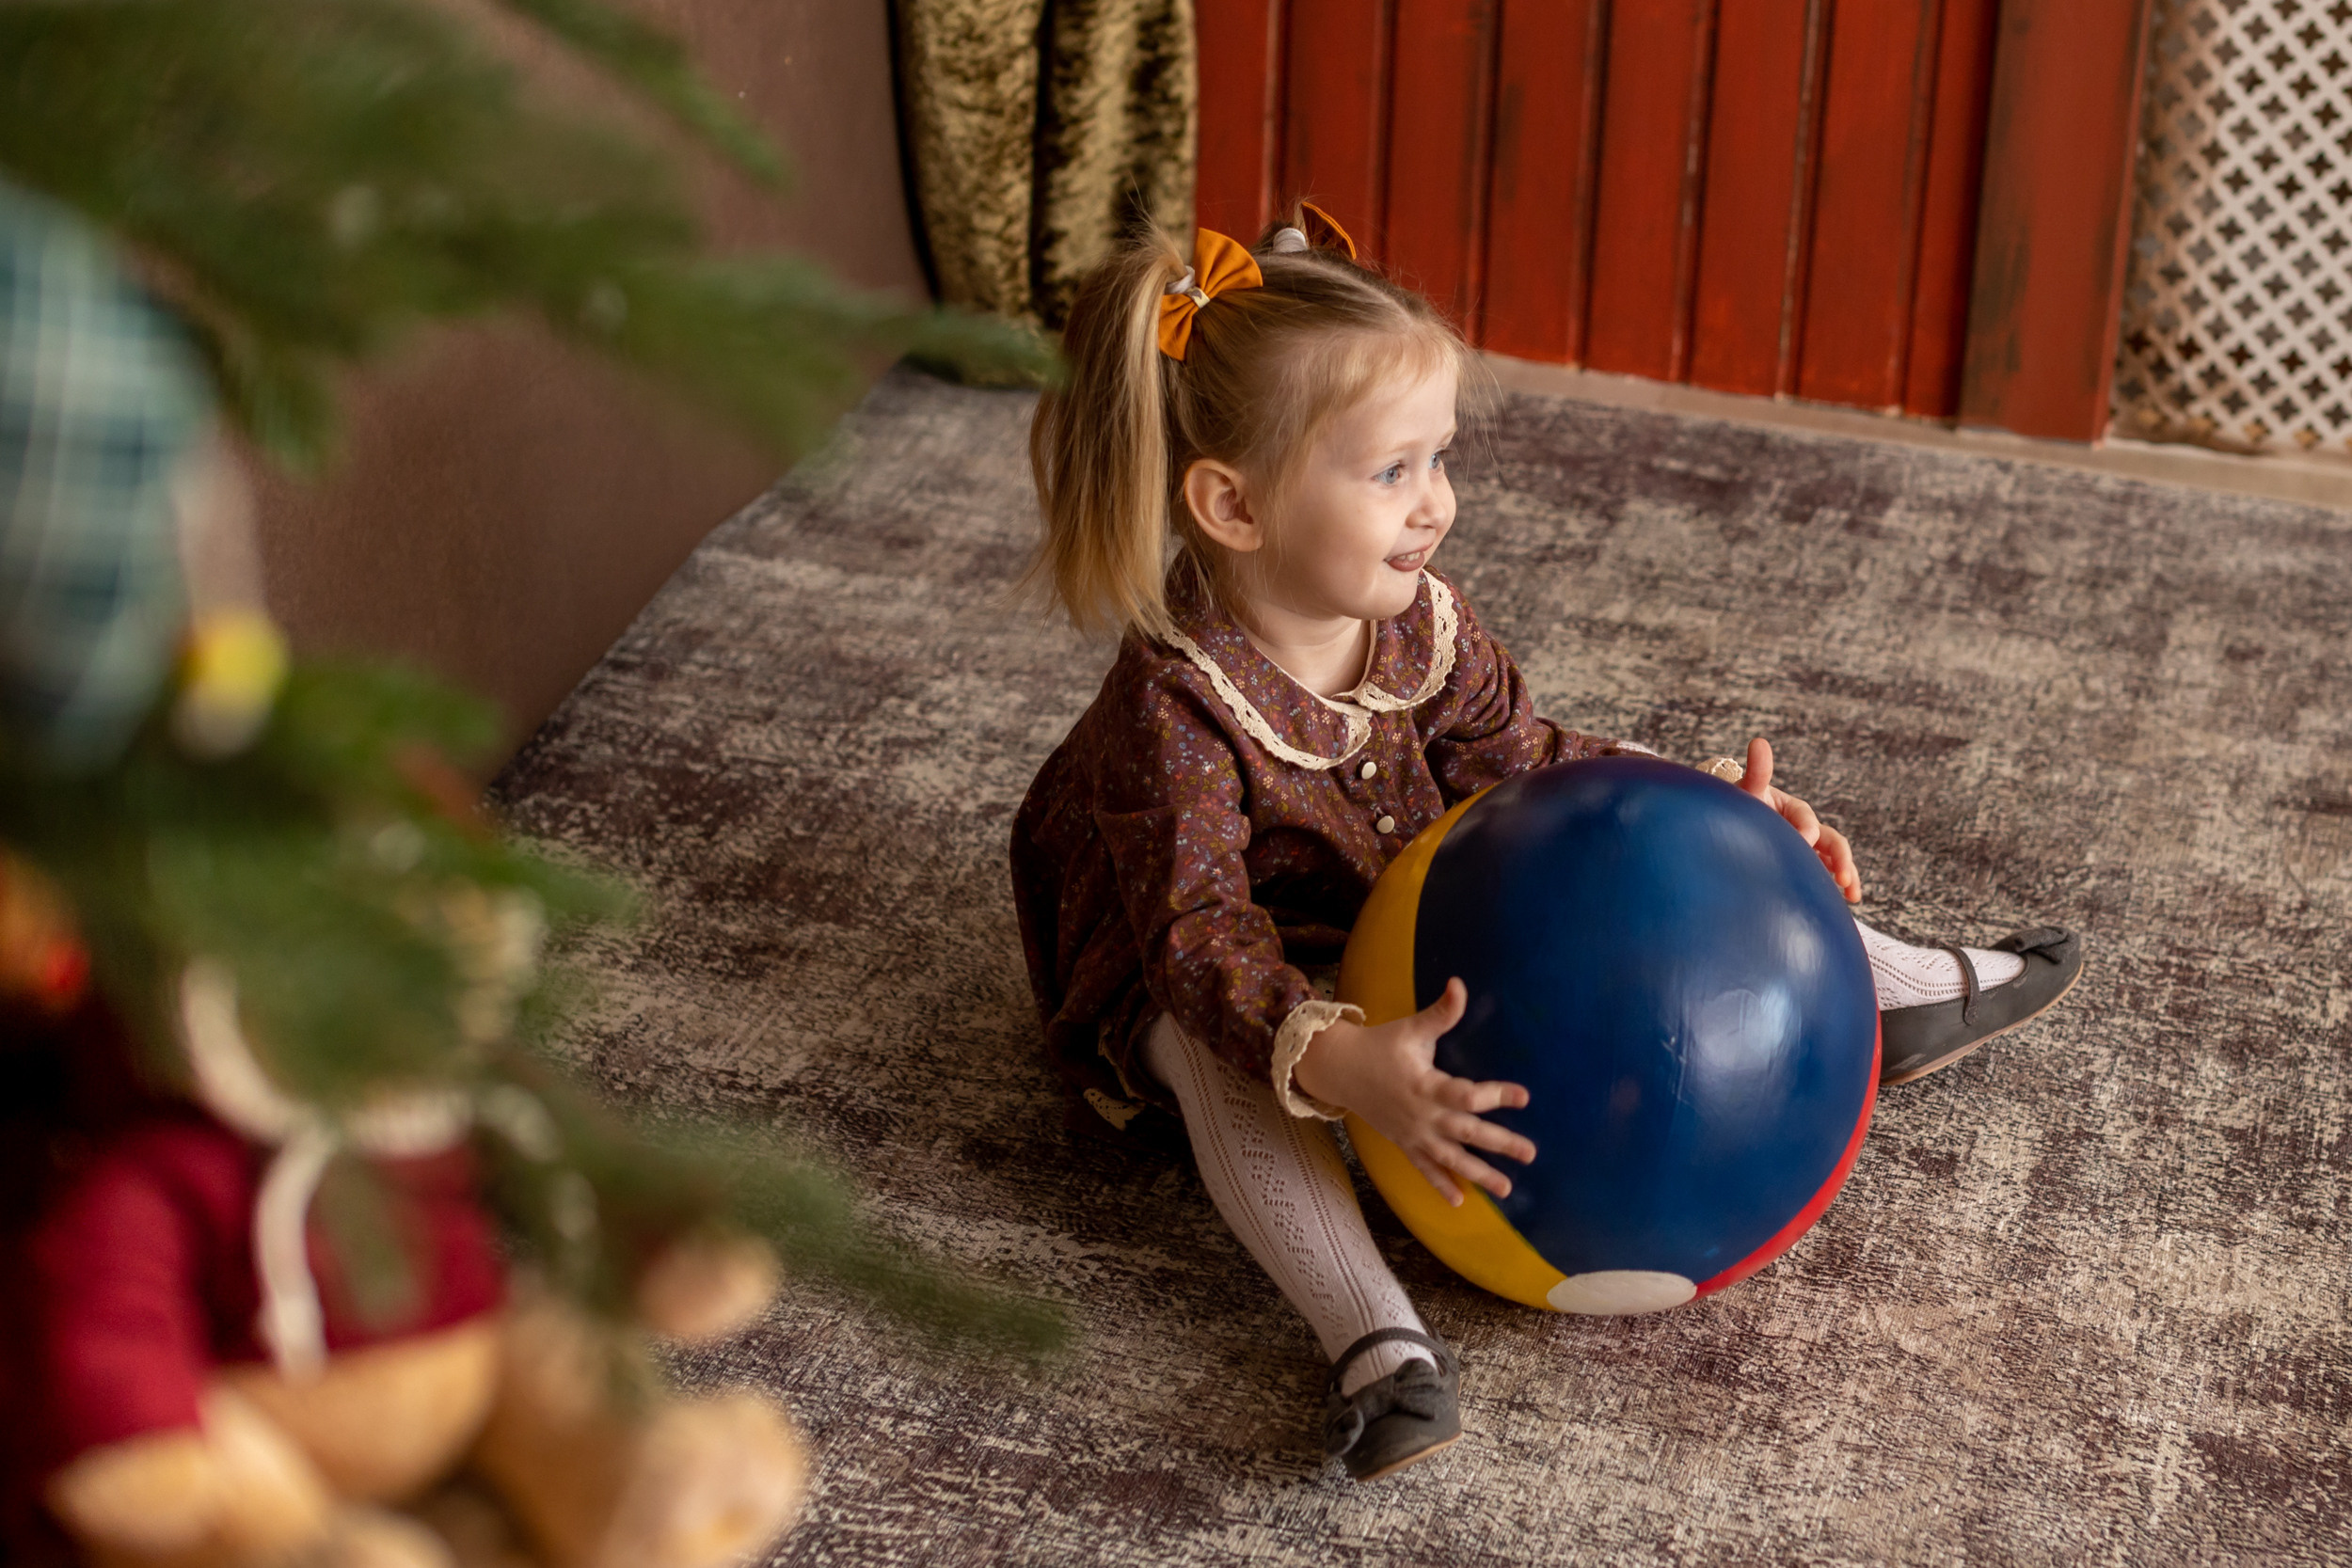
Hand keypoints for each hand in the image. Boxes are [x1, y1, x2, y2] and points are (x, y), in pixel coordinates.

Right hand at [1291, 979, 1534, 1205]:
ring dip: (1479, 1174)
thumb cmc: (1380, 1045)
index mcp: (1425, 1084)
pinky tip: (1460, 1202)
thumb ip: (1440, 1013)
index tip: (1524, 1096)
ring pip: (1450, 1158)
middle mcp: (1421, 1114)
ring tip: (1507, 1189)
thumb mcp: (1410, 1028)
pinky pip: (1424, 1169)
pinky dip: (1440, 1185)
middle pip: (1466, 1132)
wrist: (1339, 1069)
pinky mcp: (1404, 1143)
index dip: (1495, 1094)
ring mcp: (1412, 1134)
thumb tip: (1459, 984)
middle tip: (1530, 1153)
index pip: (1466, 1094)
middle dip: (1499, 1143)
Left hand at [1738, 737, 1860, 901]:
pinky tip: (1844, 902)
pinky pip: (1826, 875)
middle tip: (1841, 876)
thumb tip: (1759, 741)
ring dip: (1847, 874)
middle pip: (1830, 839)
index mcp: (1791, 809)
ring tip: (1852, 894)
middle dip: (1839, 857)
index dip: (1806, 829)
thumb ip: (1757, 772)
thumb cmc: (1736, 809)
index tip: (1804, 841)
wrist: (1727, 828)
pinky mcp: (1804, 866)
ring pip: (1834, 859)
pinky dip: (1836, 887)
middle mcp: (1804, 827)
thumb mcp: (1746, 792)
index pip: (1804, 817)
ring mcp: (1807, 849)